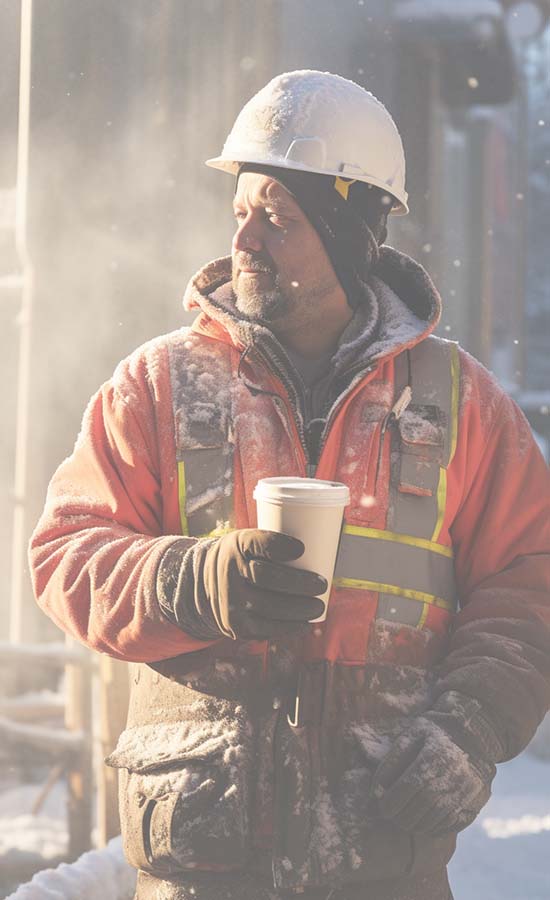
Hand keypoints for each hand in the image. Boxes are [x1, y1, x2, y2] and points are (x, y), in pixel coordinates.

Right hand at [158, 529, 325, 640]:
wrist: (206, 583)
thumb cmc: (244, 558)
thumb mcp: (249, 541)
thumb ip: (276, 545)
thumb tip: (323, 550)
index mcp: (237, 545)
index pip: (259, 543)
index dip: (280, 545)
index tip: (302, 548)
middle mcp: (230, 572)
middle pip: (268, 578)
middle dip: (300, 583)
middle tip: (322, 585)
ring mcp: (231, 601)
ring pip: (270, 607)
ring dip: (300, 609)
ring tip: (319, 607)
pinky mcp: (236, 626)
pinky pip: (267, 629)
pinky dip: (290, 627)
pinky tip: (305, 624)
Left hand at [370, 716, 495, 835]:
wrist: (477, 733)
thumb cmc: (436, 732)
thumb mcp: (412, 735)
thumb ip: (392, 761)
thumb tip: (375, 791)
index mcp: (435, 754)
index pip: (408, 786)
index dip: (391, 801)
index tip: (382, 807)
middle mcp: (454, 775)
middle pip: (421, 807)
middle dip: (401, 817)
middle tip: (392, 816)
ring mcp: (468, 791)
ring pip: (436, 820)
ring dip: (416, 825)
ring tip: (404, 820)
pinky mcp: (476, 801)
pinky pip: (452, 824)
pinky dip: (435, 828)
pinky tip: (424, 823)